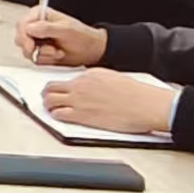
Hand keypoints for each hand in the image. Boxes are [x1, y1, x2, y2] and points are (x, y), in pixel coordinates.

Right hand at [19, 7, 104, 65]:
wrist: (90, 50)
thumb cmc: (82, 36)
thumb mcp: (66, 29)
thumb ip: (47, 28)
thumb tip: (30, 28)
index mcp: (40, 15)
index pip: (22, 25)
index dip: (24, 37)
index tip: (31, 46)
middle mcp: (36, 26)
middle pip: (20, 38)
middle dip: (34, 47)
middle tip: (48, 50)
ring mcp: (37, 40)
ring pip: (26, 50)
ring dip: (43, 54)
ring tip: (57, 51)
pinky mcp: (40, 52)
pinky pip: (34, 59)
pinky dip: (45, 60)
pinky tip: (56, 55)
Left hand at [43, 70, 175, 135]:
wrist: (146, 105)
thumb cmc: (136, 94)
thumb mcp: (113, 78)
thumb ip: (96, 82)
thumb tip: (88, 88)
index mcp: (90, 74)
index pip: (65, 79)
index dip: (61, 87)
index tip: (60, 92)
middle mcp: (81, 85)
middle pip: (51, 88)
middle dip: (47, 94)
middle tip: (49, 100)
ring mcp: (79, 100)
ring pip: (50, 101)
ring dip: (48, 105)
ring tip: (51, 110)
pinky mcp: (82, 116)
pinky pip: (58, 115)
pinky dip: (55, 116)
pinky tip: (59, 118)